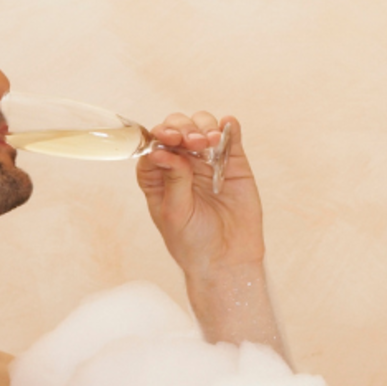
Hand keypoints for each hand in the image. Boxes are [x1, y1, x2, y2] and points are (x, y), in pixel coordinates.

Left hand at [135, 112, 263, 280]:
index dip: (159, 136)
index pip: (153, 144)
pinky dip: (229, 126)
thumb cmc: (193, 242)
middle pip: (176, 128)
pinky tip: (227, 125)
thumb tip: (160, 150)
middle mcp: (181, 163)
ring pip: (202, 126)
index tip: (168, 139)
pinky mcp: (233, 162)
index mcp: (158, 175)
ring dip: (204, 126)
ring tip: (210, 141)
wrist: (227, 260)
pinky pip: (230, 137)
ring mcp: (207, 160)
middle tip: (192, 142)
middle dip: (182, 128)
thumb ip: (173, 180)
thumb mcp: (176, 213)